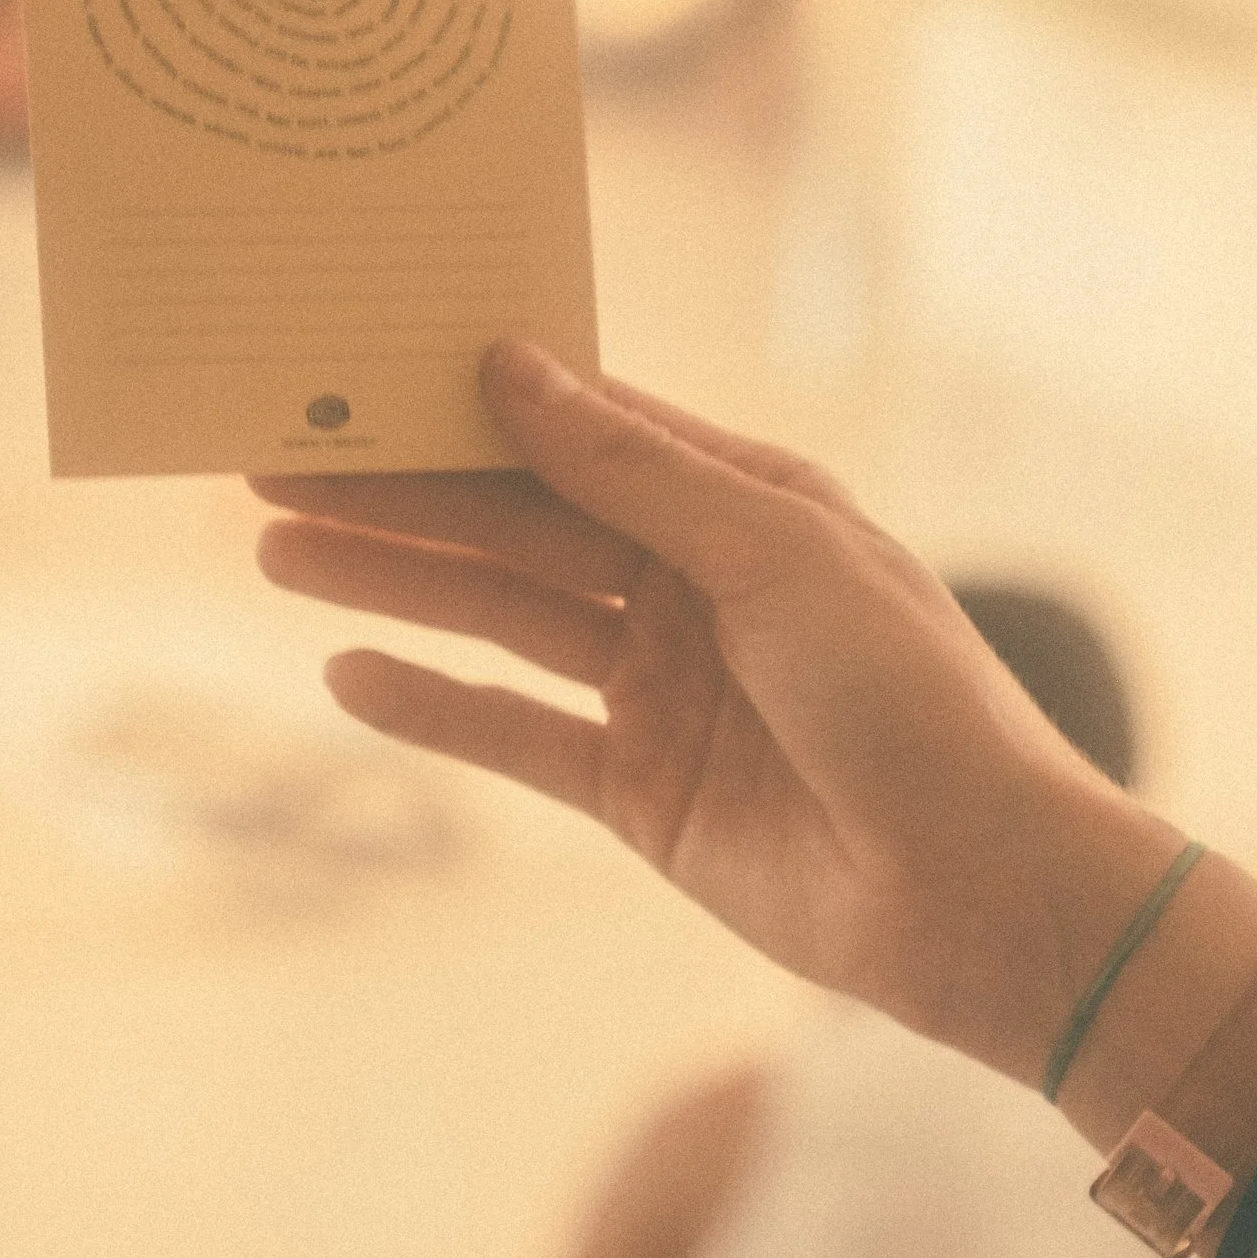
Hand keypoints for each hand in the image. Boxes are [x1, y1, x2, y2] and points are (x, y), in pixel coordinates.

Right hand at [254, 339, 1172, 1084]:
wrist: (984, 895)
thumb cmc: (915, 701)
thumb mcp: (776, 557)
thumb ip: (631, 472)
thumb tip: (511, 368)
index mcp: (744, 502)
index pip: (576, 431)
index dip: (467, 399)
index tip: (357, 362)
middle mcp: (694, 585)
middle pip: (516, 523)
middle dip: (397, 494)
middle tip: (272, 461)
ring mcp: (661, 691)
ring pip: (499, 619)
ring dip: (392, 583)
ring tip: (276, 551)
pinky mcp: (641, 793)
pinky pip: (513, 736)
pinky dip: (432, 706)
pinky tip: (349, 673)